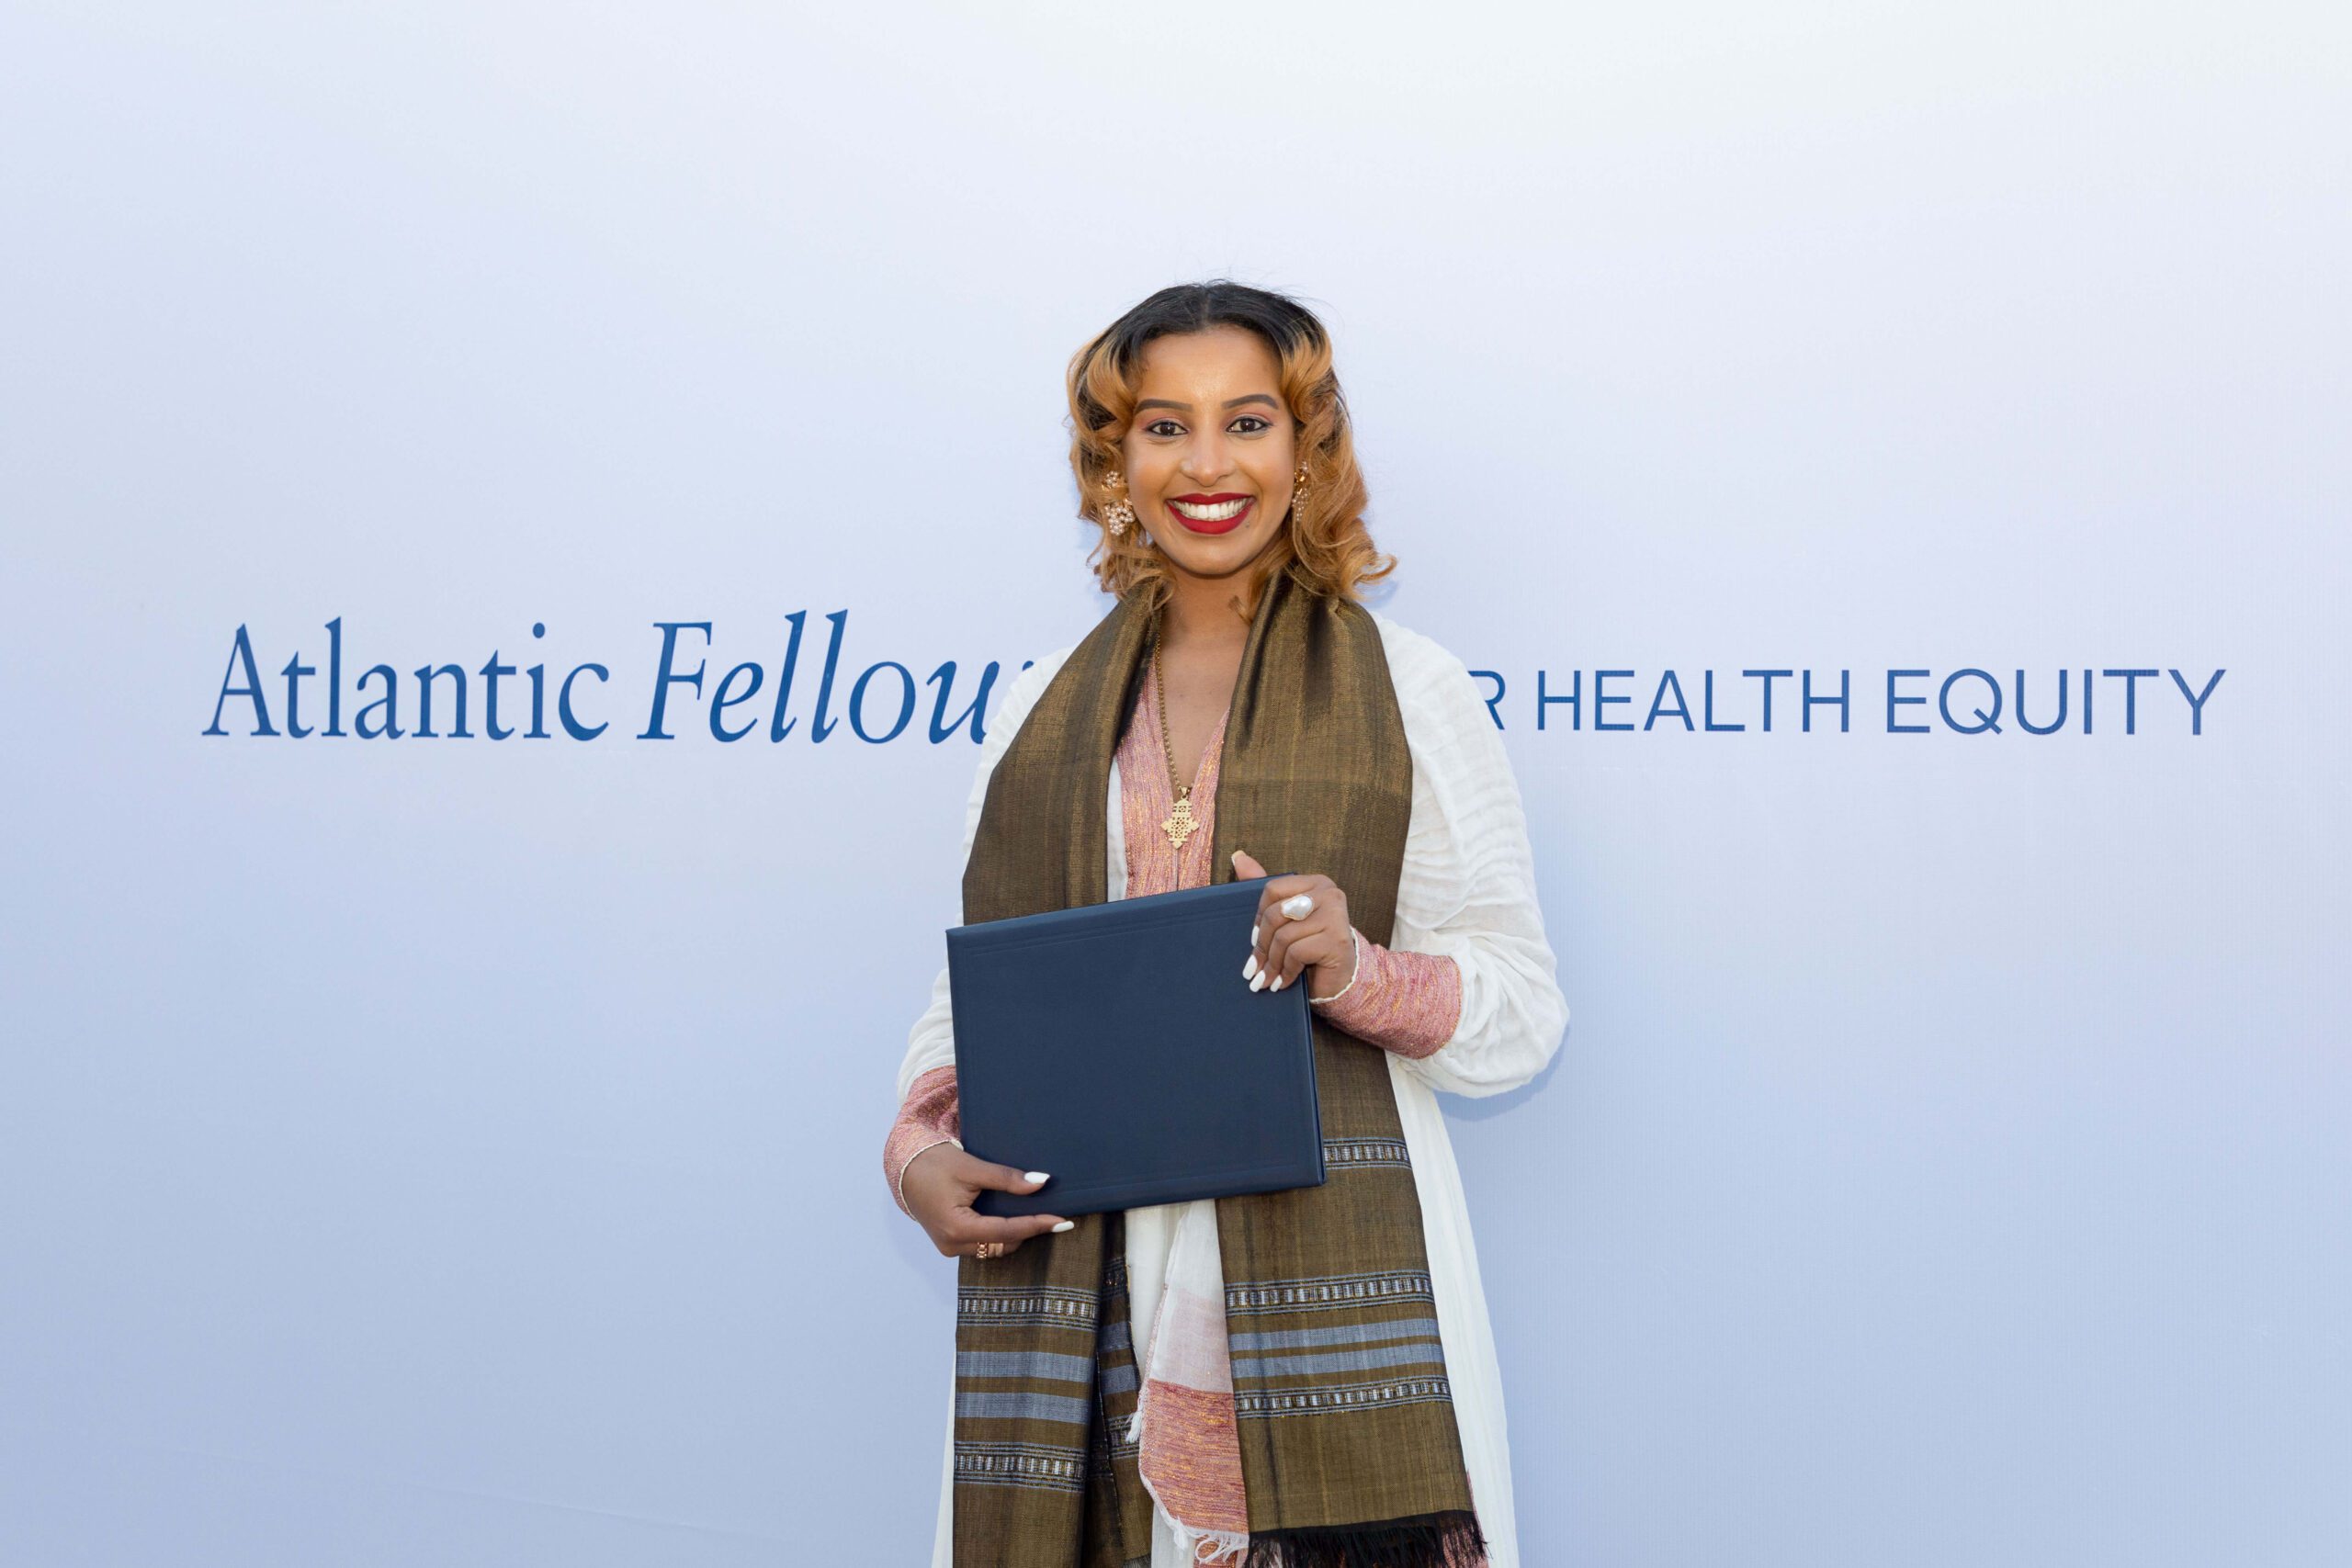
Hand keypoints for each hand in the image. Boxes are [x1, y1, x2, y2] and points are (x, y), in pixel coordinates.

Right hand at [902, 1143, 1072, 1259]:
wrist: (904, 1167)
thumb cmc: (934, 1163)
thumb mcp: (972, 1167)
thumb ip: (1006, 1178)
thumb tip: (1041, 1182)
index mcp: (956, 1227)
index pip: (1006, 1231)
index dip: (1036, 1225)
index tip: (1062, 1221)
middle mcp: (952, 1244)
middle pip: (1002, 1244)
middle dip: (1028, 1231)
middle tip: (1055, 1217)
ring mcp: (949, 1247)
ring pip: (993, 1247)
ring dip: (1014, 1234)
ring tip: (1039, 1216)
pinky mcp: (949, 1242)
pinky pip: (982, 1244)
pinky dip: (999, 1233)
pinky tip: (1014, 1218)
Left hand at [1231, 848, 1356, 1001]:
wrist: (1340, 980)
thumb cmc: (1310, 947)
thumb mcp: (1287, 919)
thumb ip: (1267, 891)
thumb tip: (1238, 856)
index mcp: (1315, 882)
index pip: (1273, 890)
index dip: (1258, 918)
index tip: (1252, 941)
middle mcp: (1329, 893)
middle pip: (1276, 914)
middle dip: (1261, 946)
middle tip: (1252, 969)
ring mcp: (1336, 915)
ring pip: (1284, 937)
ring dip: (1272, 964)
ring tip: (1266, 980)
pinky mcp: (1337, 940)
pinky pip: (1297, 952)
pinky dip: (1286, 971)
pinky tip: (1284, 982)